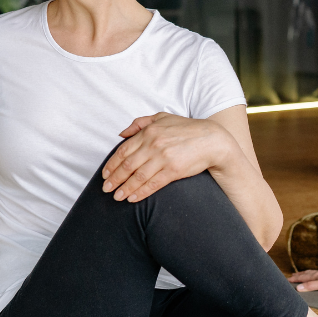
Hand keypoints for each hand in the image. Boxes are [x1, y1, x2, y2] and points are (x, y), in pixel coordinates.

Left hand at [102, 112, 233, 201]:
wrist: (212, 140)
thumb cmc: (187, 129)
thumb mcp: (163, 118)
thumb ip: (140, 123)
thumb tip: (121, 133)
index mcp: (149, 132)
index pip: (123, 150)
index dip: (111, 164)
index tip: (105, 175)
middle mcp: (154, 144)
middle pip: (127, 165)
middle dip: (114, 179)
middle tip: (106, 189)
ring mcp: (163, 158)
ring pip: (138, 177)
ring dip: (124, 188)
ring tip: (117, 197)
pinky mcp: (173, 170)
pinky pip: (153, 184)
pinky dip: (141, 192)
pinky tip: (133, 198)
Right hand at [288, 267, 317, 291]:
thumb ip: (311, 286)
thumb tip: (298, 287)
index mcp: (316, 277)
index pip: (303, 278)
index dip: (295, 279)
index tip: (288, 279)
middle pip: (305, 274)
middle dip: (298, 276)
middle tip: (291, 276)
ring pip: (310, 273)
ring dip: (304, 274)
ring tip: (299, 274)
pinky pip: (316, 273)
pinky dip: (311, 274)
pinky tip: (314, 275)